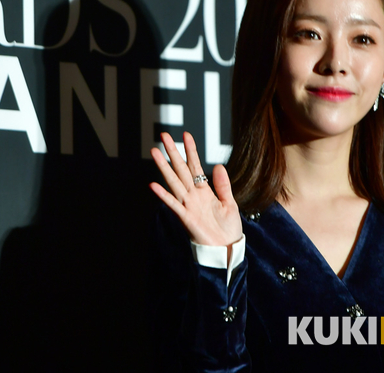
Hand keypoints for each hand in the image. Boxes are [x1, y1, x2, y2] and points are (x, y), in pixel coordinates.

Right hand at [150, 132, 241, 247]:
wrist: (227, 249)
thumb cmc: (228, 229)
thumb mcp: (230, 203)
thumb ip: (223, 185)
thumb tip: (219, 165)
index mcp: (204, 191)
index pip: (195, 166)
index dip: (191, 151)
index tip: (186, 135)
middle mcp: (193, 196)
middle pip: (180, 169)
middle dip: (172, 152)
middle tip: (163, 136)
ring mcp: (188, 205)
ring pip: (174, 182)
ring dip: (164, 167)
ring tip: (155, 152)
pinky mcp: (186, 218)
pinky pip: (173, 204)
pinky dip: (164, 196)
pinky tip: (153, 185)